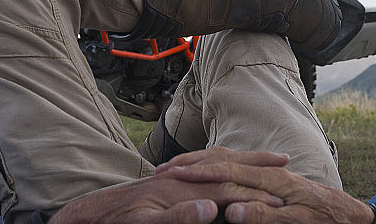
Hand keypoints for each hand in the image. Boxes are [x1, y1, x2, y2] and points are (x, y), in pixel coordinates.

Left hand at [49, 148, 287, 223]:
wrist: (91, 215)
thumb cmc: (118, 221)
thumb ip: (176, 218)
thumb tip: (209, 207)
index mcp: (181, 189)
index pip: (227, 188)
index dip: (255, 195)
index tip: (282, 201)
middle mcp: (182, 177)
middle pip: (227, 164)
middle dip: (257, 162)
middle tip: (284, 160)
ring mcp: (177, 176)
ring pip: (219, 160)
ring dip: (244, 158)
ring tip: (266, 158)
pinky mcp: (171, 181)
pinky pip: (206, 166)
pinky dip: (226, 162)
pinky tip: (233, 170)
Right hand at [161, 160, 374, 223]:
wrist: (352, 216)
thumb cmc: (326, 220)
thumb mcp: (297, 222)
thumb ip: (264, 216)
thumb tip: (232, 210)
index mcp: (272, 180)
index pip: (226, 171)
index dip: (197, 173)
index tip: (172, 174)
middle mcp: (270, 172)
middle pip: (224, 160)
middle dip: (194, 163)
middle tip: (165, 168)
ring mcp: (272, 174)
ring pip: (231, 161)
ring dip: (204, 162)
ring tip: (181, 167)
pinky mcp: (274, 180)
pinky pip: (240, 168)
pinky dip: (220, 166)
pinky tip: (212, 174)